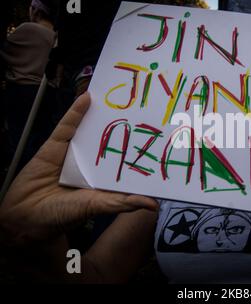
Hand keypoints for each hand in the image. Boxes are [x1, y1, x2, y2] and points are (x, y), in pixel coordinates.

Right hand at [0, 92, 157, 281]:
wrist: (25, 216)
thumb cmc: (63, 215)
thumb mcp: (96, 207)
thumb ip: (122, 203)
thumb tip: (153, 204)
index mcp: (105, 176)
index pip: (126, 160)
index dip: (141, 151)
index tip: (161, 138)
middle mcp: (93, 162)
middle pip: (112, 141)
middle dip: (127, 128)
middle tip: (146, 110)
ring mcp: (74, 152)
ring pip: (91, 130)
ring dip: (104, 115)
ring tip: (122, 100)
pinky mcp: (56, 145)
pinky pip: (67, 126)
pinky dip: (76, 112)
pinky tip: (88, 98)